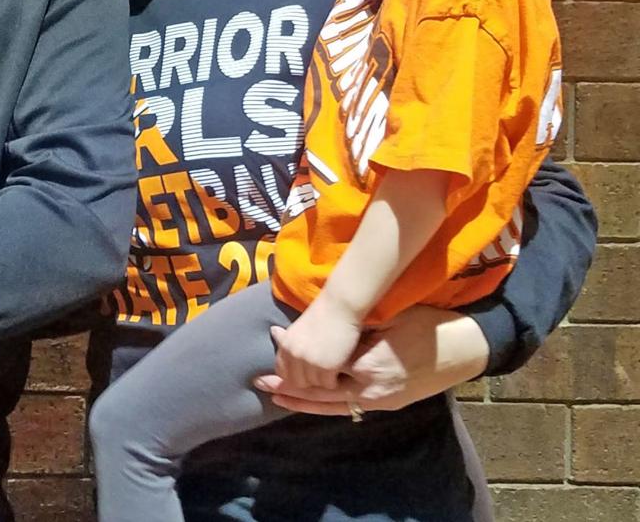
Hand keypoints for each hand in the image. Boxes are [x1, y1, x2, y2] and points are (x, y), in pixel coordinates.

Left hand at [255, 305, 490, 415]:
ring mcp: (380, 402)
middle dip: (289, 386)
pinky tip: (307, 404)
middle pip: (320, 392)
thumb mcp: (387, 318)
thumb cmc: (426, 325)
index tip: (275, 337)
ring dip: (302, 402)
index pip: (323, 363)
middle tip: (261, 380)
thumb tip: (322, 324)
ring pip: (332, 407)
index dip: (296, 351)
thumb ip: (356, 328)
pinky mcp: (387, 405)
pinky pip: (348, 408)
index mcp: (370, 365)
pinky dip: (324, 406)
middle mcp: (372, 389)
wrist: (465, 348)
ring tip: (276, 396)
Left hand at [272, 293, 362, 389]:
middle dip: (308, 382)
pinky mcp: (325, 367)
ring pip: (313, 384)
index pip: (282, 372)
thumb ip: (287, 336)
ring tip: (330, 373)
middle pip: (296, 382)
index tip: (304, 376)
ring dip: (321, 381)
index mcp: (286, 344)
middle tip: (320, 376)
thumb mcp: (299, 326)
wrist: (340, 306)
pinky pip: (327, 384)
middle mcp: (293, 354)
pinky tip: (339, 371)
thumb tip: (274, 332)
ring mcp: (308, 362)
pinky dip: (333, 381)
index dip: (293, 376)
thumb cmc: (323, 314)